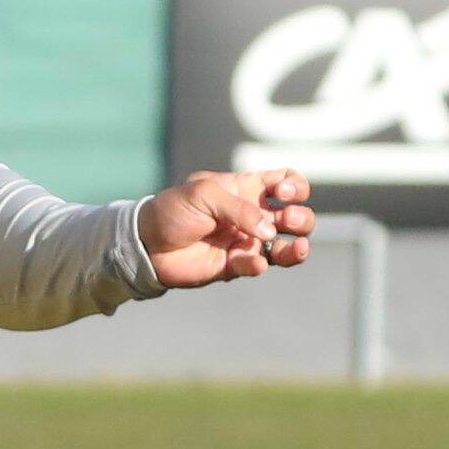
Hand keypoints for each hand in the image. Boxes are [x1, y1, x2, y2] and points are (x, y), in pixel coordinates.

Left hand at [138, 166, 314, 286]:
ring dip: (298, 248)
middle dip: (301, 218)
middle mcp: (252, 215)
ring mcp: (247, 241)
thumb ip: (239, 209)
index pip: (286, 182)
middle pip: (297, 215)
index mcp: (246, 189)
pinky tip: (254, 262)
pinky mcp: (236, 265)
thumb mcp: (203, 195)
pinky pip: (260, 265)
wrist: (147, 243)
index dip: (295, 186)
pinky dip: (260, 264)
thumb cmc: (173, 210)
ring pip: (288, 246)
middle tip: (285, 220)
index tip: (280, 192)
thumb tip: (270, 233)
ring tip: (297, 248)